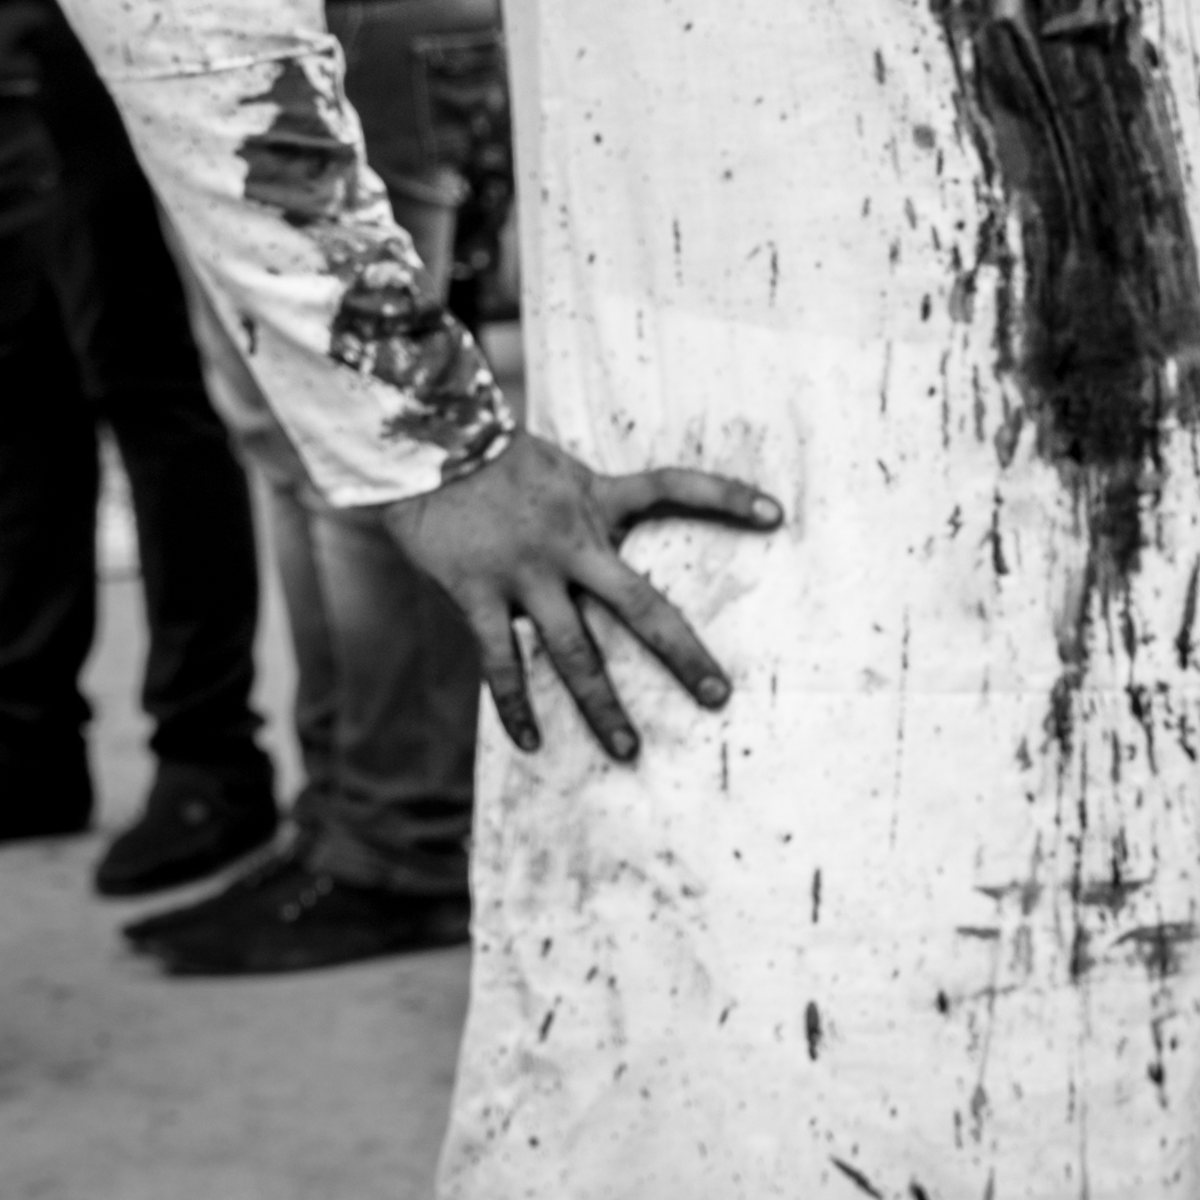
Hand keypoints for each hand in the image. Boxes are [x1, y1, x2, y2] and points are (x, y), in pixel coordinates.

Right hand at [373, 428, 786, 760]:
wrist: (424, 449)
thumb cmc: (495, 462)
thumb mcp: (561, 471)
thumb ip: (592, 511)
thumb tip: (619, 548)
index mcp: (598, 501)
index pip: (676, 488)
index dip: (727, 497)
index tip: (776, 513)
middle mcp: (572, 542)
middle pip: (640, 606)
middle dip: (681, 654)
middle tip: (718, 696)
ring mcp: (527, 573)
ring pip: (575, 653)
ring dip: (602, 706)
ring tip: (629, 750)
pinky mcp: (479, 595)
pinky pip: (501, 663)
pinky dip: (516, 706)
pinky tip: (533, 743)